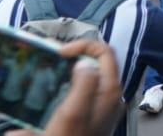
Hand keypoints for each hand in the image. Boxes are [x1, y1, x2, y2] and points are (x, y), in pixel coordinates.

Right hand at [4, 39, 121, 135]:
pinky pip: (83, 92)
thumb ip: (84, 84)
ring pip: (90, 76)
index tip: (59, 53)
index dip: (83, 45)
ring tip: (51, 71)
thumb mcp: (72, 113)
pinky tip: (52, 91)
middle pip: (98, 62)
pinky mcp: (92, 117)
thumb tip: (84, 63)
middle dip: (76, 55)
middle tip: (53, 59)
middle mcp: (111, 96)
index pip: (105, 51)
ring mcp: (103, 107)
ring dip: (71, 70)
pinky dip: (69, 85)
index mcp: (110, 90)